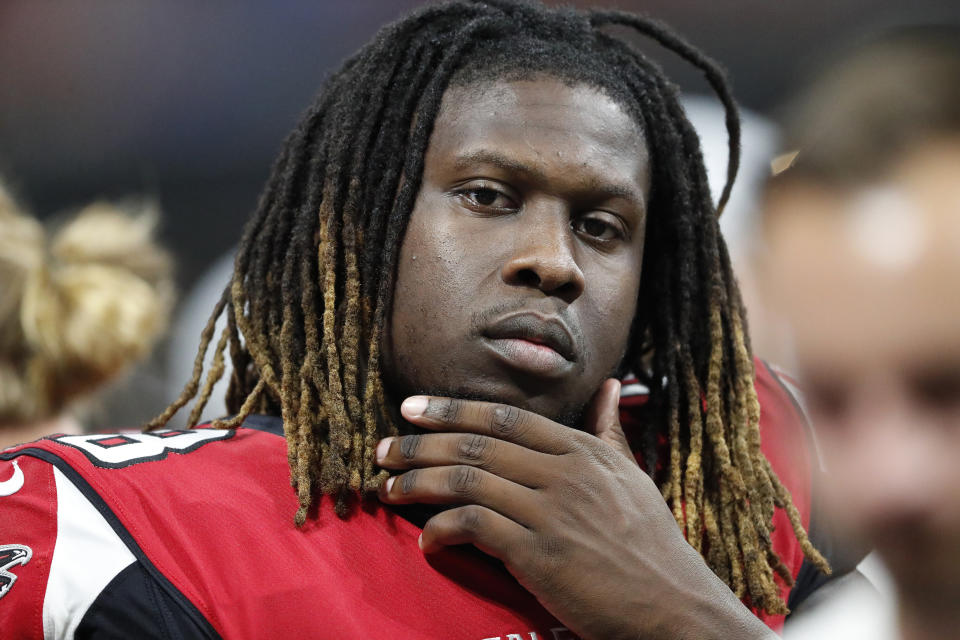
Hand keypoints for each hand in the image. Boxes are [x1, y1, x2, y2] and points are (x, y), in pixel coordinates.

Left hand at [376, 380, 775, 639]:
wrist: (673, 604)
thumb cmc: (651, 543)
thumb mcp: (632, 476)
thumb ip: (608, 431)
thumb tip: (608, 385)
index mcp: (582, 450)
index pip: (504, 418)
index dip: (452, 409)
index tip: (413, 408)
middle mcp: (563, 472)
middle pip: (476, 445)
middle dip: (421, 443)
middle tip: (384, 448)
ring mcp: (551, 512)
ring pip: (467, 480)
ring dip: (418, 482)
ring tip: (388, 488)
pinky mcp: (539, 554)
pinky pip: (474, 527)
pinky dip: (442, 529)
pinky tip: (428, 539)